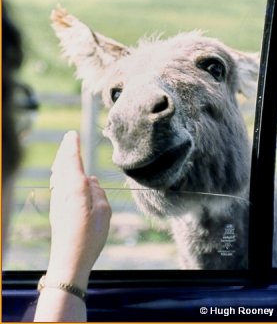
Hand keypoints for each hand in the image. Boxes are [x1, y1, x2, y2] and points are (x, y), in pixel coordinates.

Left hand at [47, 131, 110, 289]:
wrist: (69, 260)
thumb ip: (98, 191)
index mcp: (76, 188)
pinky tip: (60, 175)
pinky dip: (59, 173)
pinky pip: (56, 183)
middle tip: (69, 138)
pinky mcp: (55, 209)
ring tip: (64, 152)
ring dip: (60, 160)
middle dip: (65, 149)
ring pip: (57, 173)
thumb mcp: (104, 212)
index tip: (73, 134)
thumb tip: (92, 180)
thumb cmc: (90, 236)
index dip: (73, 146)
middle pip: (61, 164)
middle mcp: (63, 190)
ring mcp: (57, 200)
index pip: (73, 160)